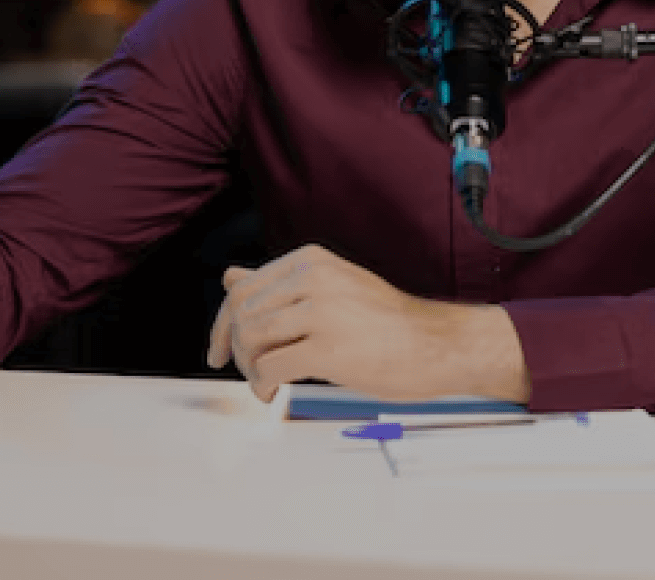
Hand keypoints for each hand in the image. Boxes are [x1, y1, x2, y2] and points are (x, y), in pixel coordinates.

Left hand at [205, 244, 529, 403]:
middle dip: (234, 350)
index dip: (221, 325)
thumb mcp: (331, 288)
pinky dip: (261, 386)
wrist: (436, 345)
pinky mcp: (328, 349)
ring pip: (250, 340)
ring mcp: (320, 312)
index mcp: (310, 261)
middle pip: (240, 314)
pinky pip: (269, 368)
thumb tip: (229, 275)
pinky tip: (274, 394)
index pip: (241, 288)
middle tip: (249, 374)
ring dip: (249, 369)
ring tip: (266, 383)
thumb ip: (279, 284)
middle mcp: (312, 278)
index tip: (217, 352)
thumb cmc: (386, 323)